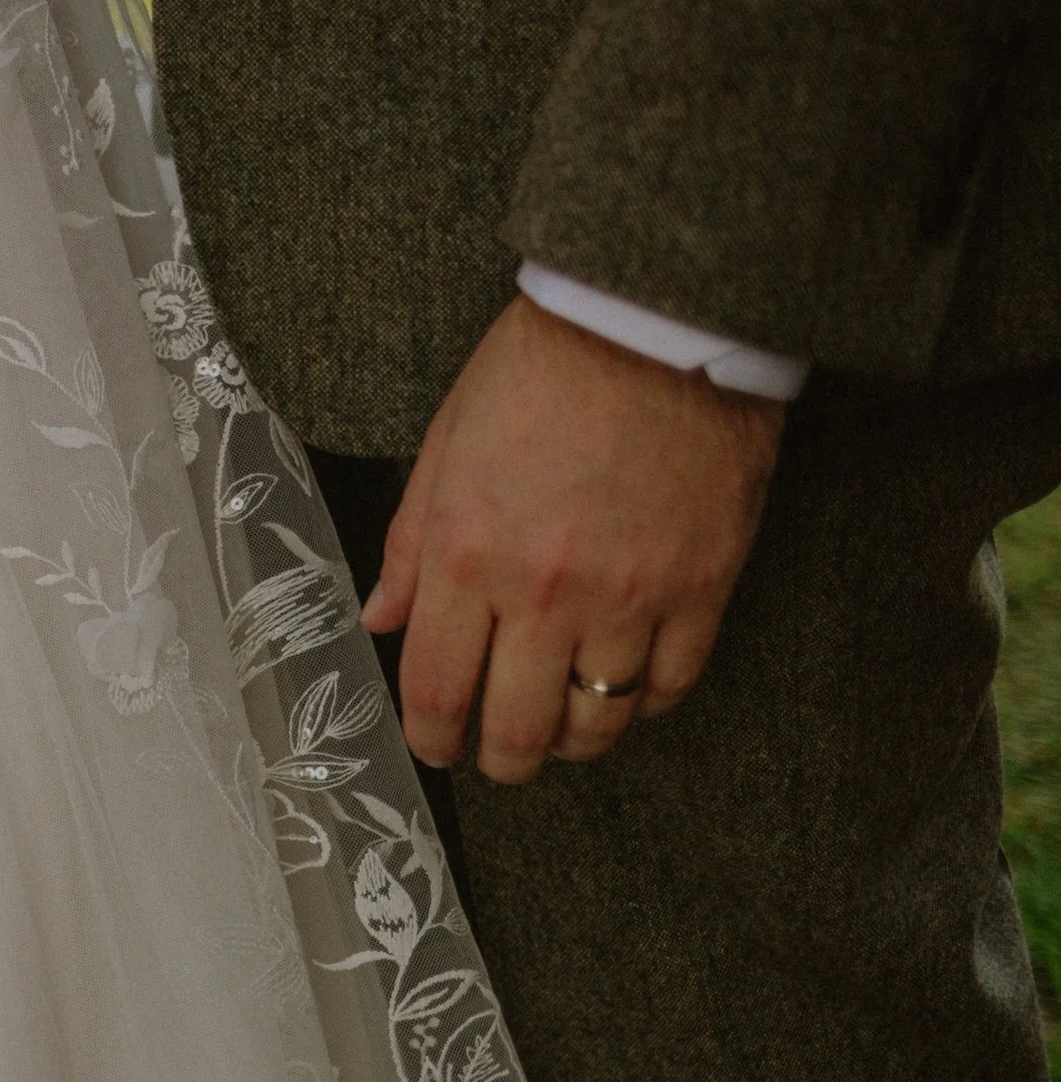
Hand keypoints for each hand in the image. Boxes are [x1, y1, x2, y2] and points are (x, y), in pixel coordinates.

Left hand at [359, 295, 783, 781]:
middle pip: (516, 728)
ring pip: (597, 723)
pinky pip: (670, 685)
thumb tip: (379, 618)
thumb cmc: (540, 371)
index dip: (430, 736)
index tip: (434, 746)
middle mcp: (544, 590)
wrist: (655, 320)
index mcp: (467, 554)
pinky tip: (624, 691)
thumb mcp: (445, 446)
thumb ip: (408, 544)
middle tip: (497, 757)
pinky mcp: (702, 586)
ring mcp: (629, 595)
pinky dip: (643, 704)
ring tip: (559, 730)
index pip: (436, 687)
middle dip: (499, 760)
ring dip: (572, 742)